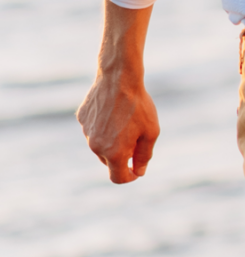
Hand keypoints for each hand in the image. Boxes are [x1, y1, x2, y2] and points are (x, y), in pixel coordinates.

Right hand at [78, 0, 159, 183]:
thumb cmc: (139, 106)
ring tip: (127, 121)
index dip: (130, 176)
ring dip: (113, 141)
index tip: (137, 169)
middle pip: (109, 161)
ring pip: (100, 145)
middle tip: (137, 139)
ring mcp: (86, 132)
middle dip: (123, 156)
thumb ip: (144, 155)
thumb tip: (139, 171)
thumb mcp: (151, 132)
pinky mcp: (82, 119)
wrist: (119, 78)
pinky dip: (104, 126)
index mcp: (113, 153)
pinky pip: (94, 129)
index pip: (118, 177)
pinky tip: (114, 111)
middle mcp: (95, 146)